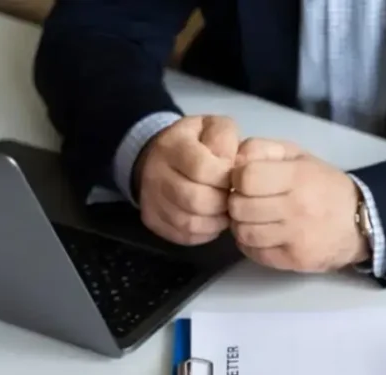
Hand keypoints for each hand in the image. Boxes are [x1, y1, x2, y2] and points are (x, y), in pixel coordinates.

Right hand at [135, 115, 238, 244]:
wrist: (160, 156)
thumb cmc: (197, 142)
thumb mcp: (213, 127)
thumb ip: (226, 139)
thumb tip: (234, 166)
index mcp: (172, 145)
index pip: (202, 168)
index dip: (225, 177)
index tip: (235, 177)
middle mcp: (155, 173)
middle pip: (195, 200)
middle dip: (222, 202)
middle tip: (232, 197)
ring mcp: (150, 199)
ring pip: (189, 223)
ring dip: (216, 221)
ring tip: (225, 209)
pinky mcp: (152, 221)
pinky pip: (184, 236)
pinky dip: (205, 232)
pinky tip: (212, 219)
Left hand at [227, 138, 368, 271]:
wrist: (362, 223)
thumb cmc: (324, 185)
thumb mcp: (299, 156)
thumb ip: (264, 149)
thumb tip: (234, 159)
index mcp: (298, 176)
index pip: (247, 177)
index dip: (239, 178)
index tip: (247, 182)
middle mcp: (297, 207)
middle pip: (239, 206)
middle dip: (237, 203)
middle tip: (249, 202)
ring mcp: (296, 236)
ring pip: (244, 232)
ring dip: (242, 225)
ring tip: (254, 220)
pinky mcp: (295, 259)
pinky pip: (254, 253)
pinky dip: (250, 245)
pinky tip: (261, 236)